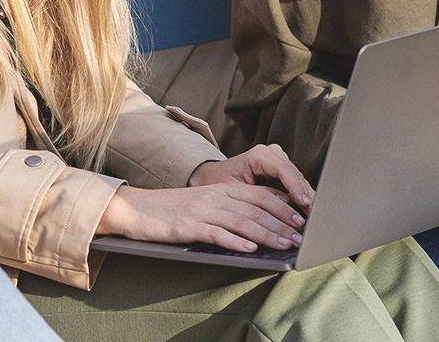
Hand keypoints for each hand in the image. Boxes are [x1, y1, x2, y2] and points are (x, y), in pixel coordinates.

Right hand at [96, 181, 304, 252]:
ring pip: (242, 221)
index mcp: (220, 189)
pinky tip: (250, 249)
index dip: (283, 206)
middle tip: (301, 235)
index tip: (302, 218)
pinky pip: (216, 233)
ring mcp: (202, 211)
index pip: (259, 194)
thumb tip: (260, 222)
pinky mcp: (188, 226)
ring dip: (267, 233)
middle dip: (282, 222)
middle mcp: (214, 197)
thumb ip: (229, 207)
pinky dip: (235, 241)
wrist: (136, 208)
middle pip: (256, 207)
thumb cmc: (172, 210)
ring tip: (284, 245)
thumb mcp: (203, 203)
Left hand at [189, 144, 313, 209]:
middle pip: (295, 175)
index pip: (284, 169)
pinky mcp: (282, 171)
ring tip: (313, 218)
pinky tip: (307, 212)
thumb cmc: (220, 182)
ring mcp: (279, 161)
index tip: (304, 203)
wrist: (214, 178)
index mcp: (259, 155)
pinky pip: (296, 184)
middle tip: (313, 217)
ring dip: (306, 199)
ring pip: (299, 180)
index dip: (296, 187)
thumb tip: (278, 209)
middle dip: (305, 196)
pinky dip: (302, 198)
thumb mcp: (235, 191)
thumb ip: (256, 197)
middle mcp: (272, 154)